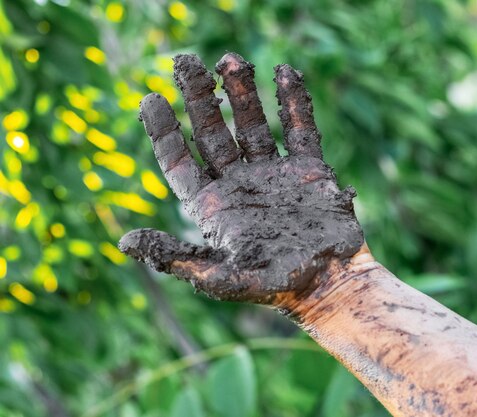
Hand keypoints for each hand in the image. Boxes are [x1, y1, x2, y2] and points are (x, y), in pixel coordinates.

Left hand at [119, 53, 363, 303]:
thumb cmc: (275, 286)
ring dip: (242, 93)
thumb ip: (176, 257)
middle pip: (212, 133)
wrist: (331, 285)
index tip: (151, 98)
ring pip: (253, 125)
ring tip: (230, 59)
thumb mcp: (220, 276)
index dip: (164, 131)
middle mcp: (240, 184)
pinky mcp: (309, 170)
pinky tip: (285, 73)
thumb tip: (125, 241)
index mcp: (214, 207)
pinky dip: (294, 103)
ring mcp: (275, 174)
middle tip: (185, 61)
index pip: (181, 162)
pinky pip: (300, 130)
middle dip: (198, 97)